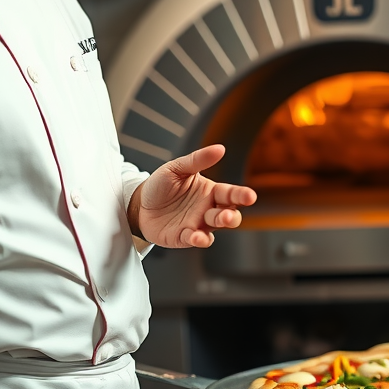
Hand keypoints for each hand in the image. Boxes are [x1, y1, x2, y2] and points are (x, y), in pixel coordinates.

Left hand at [132, 144, 256, 248]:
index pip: (230, 193)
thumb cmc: (161, 185)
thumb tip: (220, 148)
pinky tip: (198, 236)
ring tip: (221, 220)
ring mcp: (198, 224)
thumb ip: (198, 160)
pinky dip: (200, 239)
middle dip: (232, 215)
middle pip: (229, 214)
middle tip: (229, 214)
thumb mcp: (177, 168)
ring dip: (221, 225)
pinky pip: (196, 240)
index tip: (250, 196)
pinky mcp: (184, 237)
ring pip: (216, 227)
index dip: (241, 195)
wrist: (139, 204)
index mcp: (210, 191)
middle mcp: (207, 209)